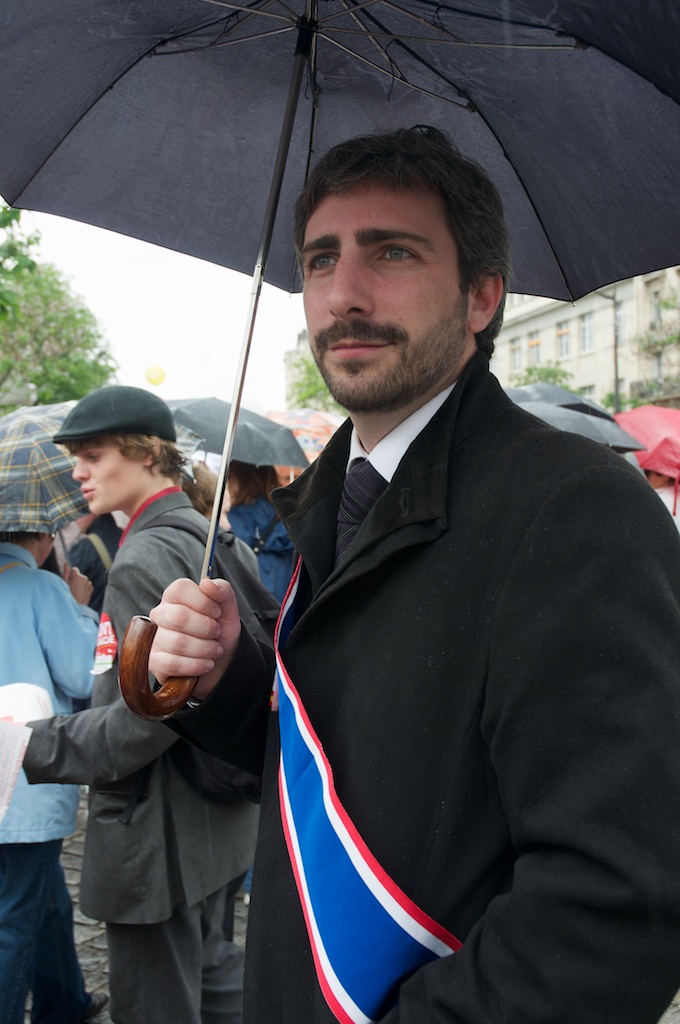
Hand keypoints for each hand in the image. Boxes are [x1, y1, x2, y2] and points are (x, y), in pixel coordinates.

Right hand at [63, 564, 93, 605]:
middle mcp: (85, 578)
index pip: (74, 569)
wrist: (76, 607)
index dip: (71, 574)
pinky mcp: (91, 589)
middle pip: (79, 575)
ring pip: (83, 581)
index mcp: (77, 576)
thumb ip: (66, 572)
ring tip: (76, 592)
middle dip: (76, 579)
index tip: (69, 580)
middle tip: (71, 587)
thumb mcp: (64, 583)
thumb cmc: (68, 595)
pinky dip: (84, 588)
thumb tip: (66, 563)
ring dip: (80, 584)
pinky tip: (80, 593)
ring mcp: (89, 584)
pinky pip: (87, 585)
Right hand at [148, 577, 241, 699]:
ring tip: (215, 650)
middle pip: (179, 617)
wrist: (220, 660)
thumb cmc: (218, 629)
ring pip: (178, 643)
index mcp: (174, 596)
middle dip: (207, 628)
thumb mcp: (227, 608)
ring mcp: (154, 638)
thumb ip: (221, 590)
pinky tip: (207, 663)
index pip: (180, 589)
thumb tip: (207, 582)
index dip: (203, 602)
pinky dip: (196, 665)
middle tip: (217, 633)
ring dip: (205, 649)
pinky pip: (172, 663)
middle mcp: (160, 614)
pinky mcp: (154, 661)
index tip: (217, 612)